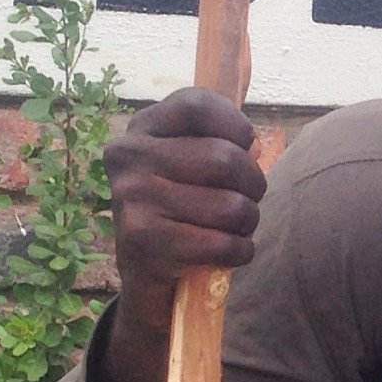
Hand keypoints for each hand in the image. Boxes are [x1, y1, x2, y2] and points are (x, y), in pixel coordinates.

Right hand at [92, 89, 265, 381]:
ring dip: (248, 222)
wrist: (146, 276)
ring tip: (236, 227)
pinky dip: (240, 252)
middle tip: (248, 199)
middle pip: (225, 158)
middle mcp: (129, 156)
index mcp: (142, 128)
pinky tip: (229, 252)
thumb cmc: (181, 208)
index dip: (235, 124)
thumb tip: (253, 144)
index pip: (197, 105)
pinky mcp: (144, 241)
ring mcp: (132, 198)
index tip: (245, 144)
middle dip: (253, 184)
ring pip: (231, 206)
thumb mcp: (186, 162)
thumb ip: (216, 139)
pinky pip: (223, 244)